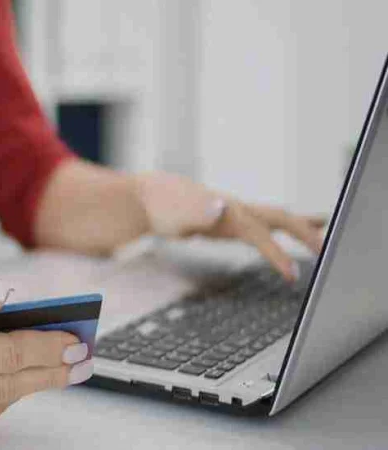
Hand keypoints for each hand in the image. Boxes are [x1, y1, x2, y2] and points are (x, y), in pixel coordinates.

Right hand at [0, 275, 92, 440]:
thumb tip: (7, 297)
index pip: (7, 354)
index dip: (47, 346)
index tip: (76, 340)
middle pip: (11, 385)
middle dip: (52, 370)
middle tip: (85, 359)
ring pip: (1, 402)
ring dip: (34, 382)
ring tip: (63, 366)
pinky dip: (6, 393)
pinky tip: (22, 375)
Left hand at [135, 172, 325, 280]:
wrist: (147, 197)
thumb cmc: (160, 207)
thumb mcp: (175, 213)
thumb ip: (197, 211)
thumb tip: (220, 207)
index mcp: (228, 210)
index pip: (261, 234)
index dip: (278, 255)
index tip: (293, 276)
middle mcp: (235, 208)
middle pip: (280, 217)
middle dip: (306, 232)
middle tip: (329, 249)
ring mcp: (232, 212)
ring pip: (274, 217)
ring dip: (300, 224)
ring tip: (326, 226)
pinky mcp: (227, 219)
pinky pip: (259, 224)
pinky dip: (277, 228)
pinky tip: (283, 234)